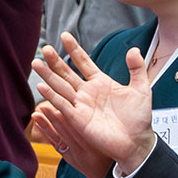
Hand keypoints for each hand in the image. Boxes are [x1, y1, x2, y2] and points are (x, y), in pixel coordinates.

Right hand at [32, 32, 154, 173]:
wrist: (137, 141)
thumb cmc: (139, 117)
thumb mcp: (142, 89)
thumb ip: (137, 69)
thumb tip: (134, 49)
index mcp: (101, 83)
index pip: (84, 62)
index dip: (74, 49)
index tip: (64, 35)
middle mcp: (88, 92)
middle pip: (67, 73)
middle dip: (55, 61)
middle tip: (45, 48)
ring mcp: (81, 105)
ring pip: (60, 86)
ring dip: (48, 75)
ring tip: (36, 62)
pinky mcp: (78, 119)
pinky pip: (62, 105)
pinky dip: (52, 96)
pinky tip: (41, 86)